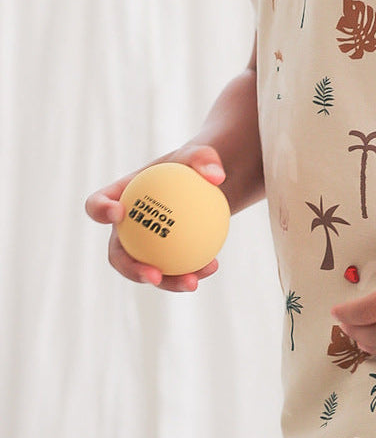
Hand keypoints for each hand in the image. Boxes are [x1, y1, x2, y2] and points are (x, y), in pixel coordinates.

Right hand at [84, 145, 225, 292]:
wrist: (203, 184)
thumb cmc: (194, 166)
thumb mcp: (200, 155)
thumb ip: (205, 159)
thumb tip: (216, 177)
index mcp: (119, 198)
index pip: (97, 205)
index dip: (100, 211)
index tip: (119, 213)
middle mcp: (124, 228)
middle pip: (117, 254)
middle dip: (131, 269)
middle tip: (155, 275)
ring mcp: (140, 246)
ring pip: (147, 270)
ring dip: (168, 282)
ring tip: (192, 282)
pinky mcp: (161, 258)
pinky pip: (174, 269)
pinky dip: (192, 271)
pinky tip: (212, 267)